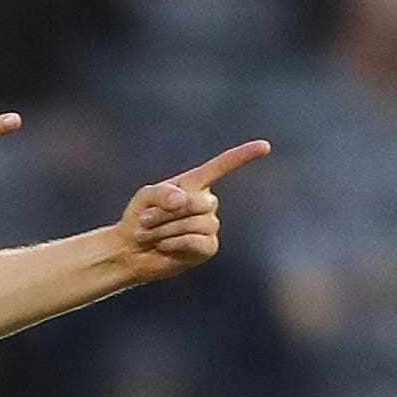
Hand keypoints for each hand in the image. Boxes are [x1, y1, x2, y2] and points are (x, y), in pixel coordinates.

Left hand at [105, 139, 268, 287]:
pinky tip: (163, 245)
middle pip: (201, 202)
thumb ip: (162, 193)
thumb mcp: (145, 197)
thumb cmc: (138, 218)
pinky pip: (199, 241)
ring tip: (150, 234)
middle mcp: (206, 203)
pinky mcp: (207, 247)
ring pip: (199, 223)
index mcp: (195, 184)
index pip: (223, 166)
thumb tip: (185, 199)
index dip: (243, 156)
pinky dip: (176, 243)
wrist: (131, 250)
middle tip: (145, 221)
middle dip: (168, 213)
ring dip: (167, 229)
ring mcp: (209, 226)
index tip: (265, 146)